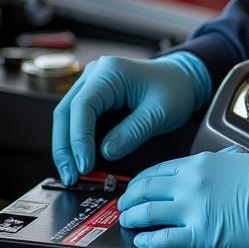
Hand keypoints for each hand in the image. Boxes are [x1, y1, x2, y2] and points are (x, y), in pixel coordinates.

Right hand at [51, 52, 211, 185]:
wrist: (184, 80)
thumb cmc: (175, 90)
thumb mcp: (159, 113)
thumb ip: (132, 132)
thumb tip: (104, 153)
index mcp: (110, 71)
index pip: (82, 106)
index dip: (79, 138)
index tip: (85, 165)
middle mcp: (95, 74)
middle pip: (66, 112)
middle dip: (65, 147)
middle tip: (71, 176)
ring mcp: (92, 85)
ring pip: (67, 118)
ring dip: (68, 148)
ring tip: (73, 175)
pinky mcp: (95, 98)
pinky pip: (79, 121)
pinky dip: (78, 143)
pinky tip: (81, 163)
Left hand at [117, 148, 248, 247]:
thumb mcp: (237, 157)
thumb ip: (217, 161)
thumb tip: (212, 165)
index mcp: (199, 163)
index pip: (157, 171)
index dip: (140, 181)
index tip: (135, 188)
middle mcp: (190, 183)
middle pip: (146, 190)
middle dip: (129, 199)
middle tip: (124, 206)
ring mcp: (192, 209)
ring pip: (147, 213)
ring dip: (132, 218)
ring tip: (127, 222)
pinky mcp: (199, 234)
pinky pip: (163, 239)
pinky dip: (147, 240)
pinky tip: (142, 241)